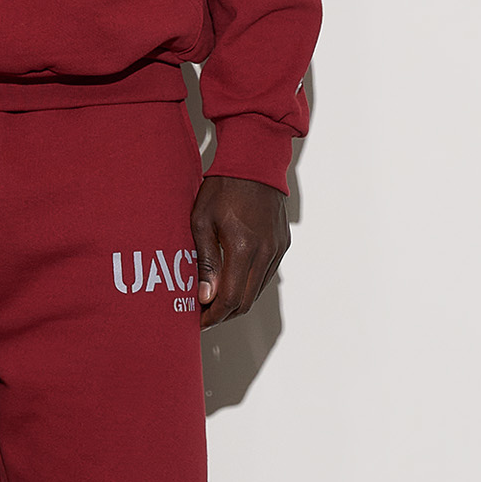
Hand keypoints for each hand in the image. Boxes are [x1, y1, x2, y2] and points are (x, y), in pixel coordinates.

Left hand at [191, 175, 288, 327]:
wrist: (254, 162)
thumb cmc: (222, 188)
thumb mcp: (202, 222)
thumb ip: (205, 262)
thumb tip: (205, 297)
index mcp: (243, 248)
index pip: (231, 298)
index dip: (213, 316)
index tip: (198, 320)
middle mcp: (265, 253)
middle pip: (246, 301)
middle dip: (224, 314)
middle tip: (203, 314)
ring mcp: (277, 249)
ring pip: (257, 291)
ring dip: (237, 301)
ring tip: (215, 299)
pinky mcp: (282, 244)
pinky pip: (266, 275)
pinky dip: (249, 285)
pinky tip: (232, 280)